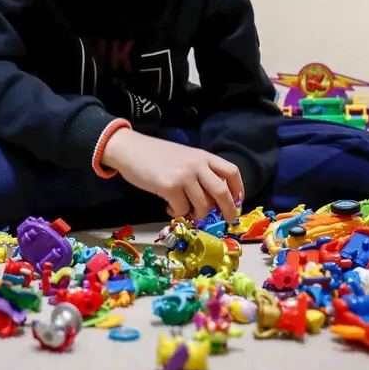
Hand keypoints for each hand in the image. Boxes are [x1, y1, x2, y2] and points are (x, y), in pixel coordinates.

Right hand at [101, 129, 242, 221]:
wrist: (130, 149)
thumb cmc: (156, 154)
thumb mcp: (184, 157)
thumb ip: (199, 172)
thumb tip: (212, 198)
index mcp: (203, 156)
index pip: (231, 172)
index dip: (238, 189)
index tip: (238, 201)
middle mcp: (197, 165)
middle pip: (222, 192)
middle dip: (228, 209)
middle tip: (228, 220)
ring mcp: (184, 176)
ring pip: (203, 205)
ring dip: (198, 214)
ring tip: (188, 212)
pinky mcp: (170, 187)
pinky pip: (182, 209)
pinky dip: (177, 213)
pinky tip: (168, 206)